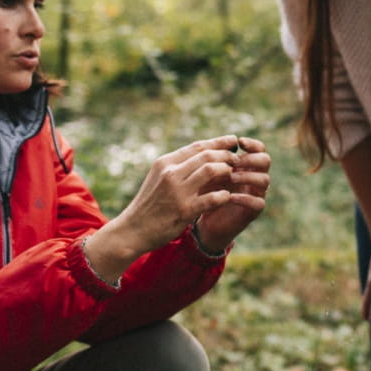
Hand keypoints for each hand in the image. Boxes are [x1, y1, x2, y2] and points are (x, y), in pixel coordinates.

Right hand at [85, 136, 260, 279]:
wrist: (132, 230)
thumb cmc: (149, 205)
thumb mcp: (159, 179)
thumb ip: (178, 168)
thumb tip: (204, 157)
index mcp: (165, 163)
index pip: (197, 146)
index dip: (218, 142)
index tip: (233, 141)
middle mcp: (171, 173)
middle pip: (206, 155)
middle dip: (226, 156)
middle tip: (238, 160)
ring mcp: (177, 191)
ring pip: (211, 171)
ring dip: (227, 172)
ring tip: (234, 176)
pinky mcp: (184, 210)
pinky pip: (211, 198)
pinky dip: (223, 195)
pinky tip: (227, 196)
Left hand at [194, 137, 271, 251]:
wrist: (206, 219)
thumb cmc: (207, 191)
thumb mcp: (208, 173)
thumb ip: (214, 159)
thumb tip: (220, 143)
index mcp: (247, 165)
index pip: (259, 149)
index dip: (252, 144)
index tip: (240, 142)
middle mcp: (255, 177)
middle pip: (266, 161)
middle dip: (251, 159)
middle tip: (235, 162)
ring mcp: (256, 194)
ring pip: (264, 180)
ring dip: (247, 176)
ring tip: (230, 177)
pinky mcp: (253, 211)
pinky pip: (259, 202)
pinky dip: (245, 198)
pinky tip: (230, 196)